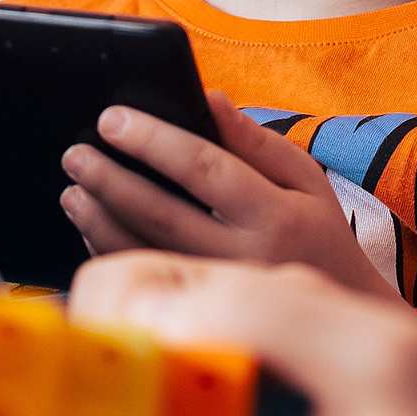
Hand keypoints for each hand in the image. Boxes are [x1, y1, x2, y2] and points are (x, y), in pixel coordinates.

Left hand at [58, 93, 402, 302]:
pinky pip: (147, 283)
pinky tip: (91, 224)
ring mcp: (220, 294)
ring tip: (73, 188)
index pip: (205, 168)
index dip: (154, 140)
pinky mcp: (201, 317)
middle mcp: (245, 258)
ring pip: (146, 253)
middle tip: (75, 153)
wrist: (342, 313)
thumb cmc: (318, 234)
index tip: (112, 118)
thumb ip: (255, 140)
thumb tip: (209, 98)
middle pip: (164, 214)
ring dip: (101, 219)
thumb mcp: (304, 179)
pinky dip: (113, 252)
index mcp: (275, 214)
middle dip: (111, 180)